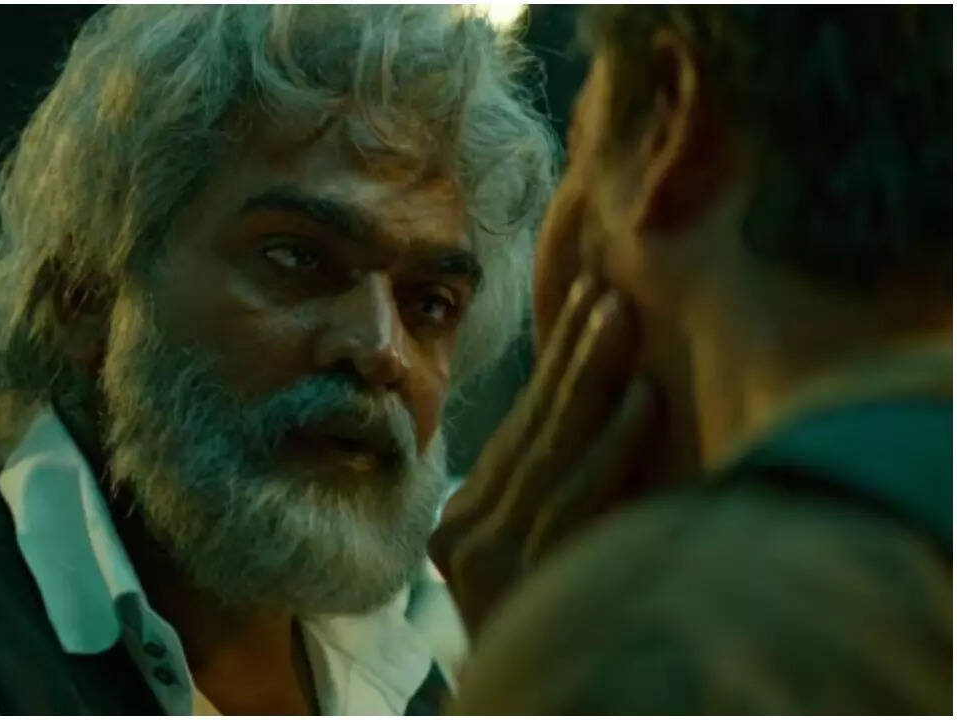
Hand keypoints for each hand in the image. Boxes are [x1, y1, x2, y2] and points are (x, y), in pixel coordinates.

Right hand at [429, 275, 658, 635]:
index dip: (558, 360)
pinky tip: (641, 398)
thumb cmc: (548, 636)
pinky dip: (609, 444)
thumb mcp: (530, 560)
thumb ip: (546, 498)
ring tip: (624, 317)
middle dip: (575, 351)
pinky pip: (572, 498)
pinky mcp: (515, 578)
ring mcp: (484, 556)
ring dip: (591, 378)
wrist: (534, 715)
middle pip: (532, 426)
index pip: (519, 425)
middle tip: (612, 285)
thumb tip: (599, 416)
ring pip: (550, 450)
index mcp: (463, 521)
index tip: (590, 298)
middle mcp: (462, 532)